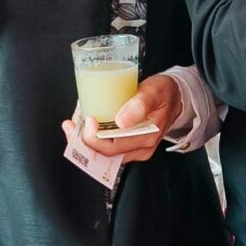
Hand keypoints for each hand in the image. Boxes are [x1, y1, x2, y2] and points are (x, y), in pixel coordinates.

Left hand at [67, 74, 182, 163]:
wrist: (176, 97)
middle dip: (81, 140)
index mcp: (145, 138)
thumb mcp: (155, 91)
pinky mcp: (127, 145)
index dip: (92, 138)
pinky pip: (105, 146)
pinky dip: (91, 136)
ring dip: (84, 139)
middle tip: (70, 123)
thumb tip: (121, 121)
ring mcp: (132, 149)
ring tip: (74, 123)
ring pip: (101, 152)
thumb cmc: (164, 92)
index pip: (111, 148)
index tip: (86, 119)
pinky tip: (84, 124)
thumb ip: (140, 105)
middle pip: (102, 154)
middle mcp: (138, 149)